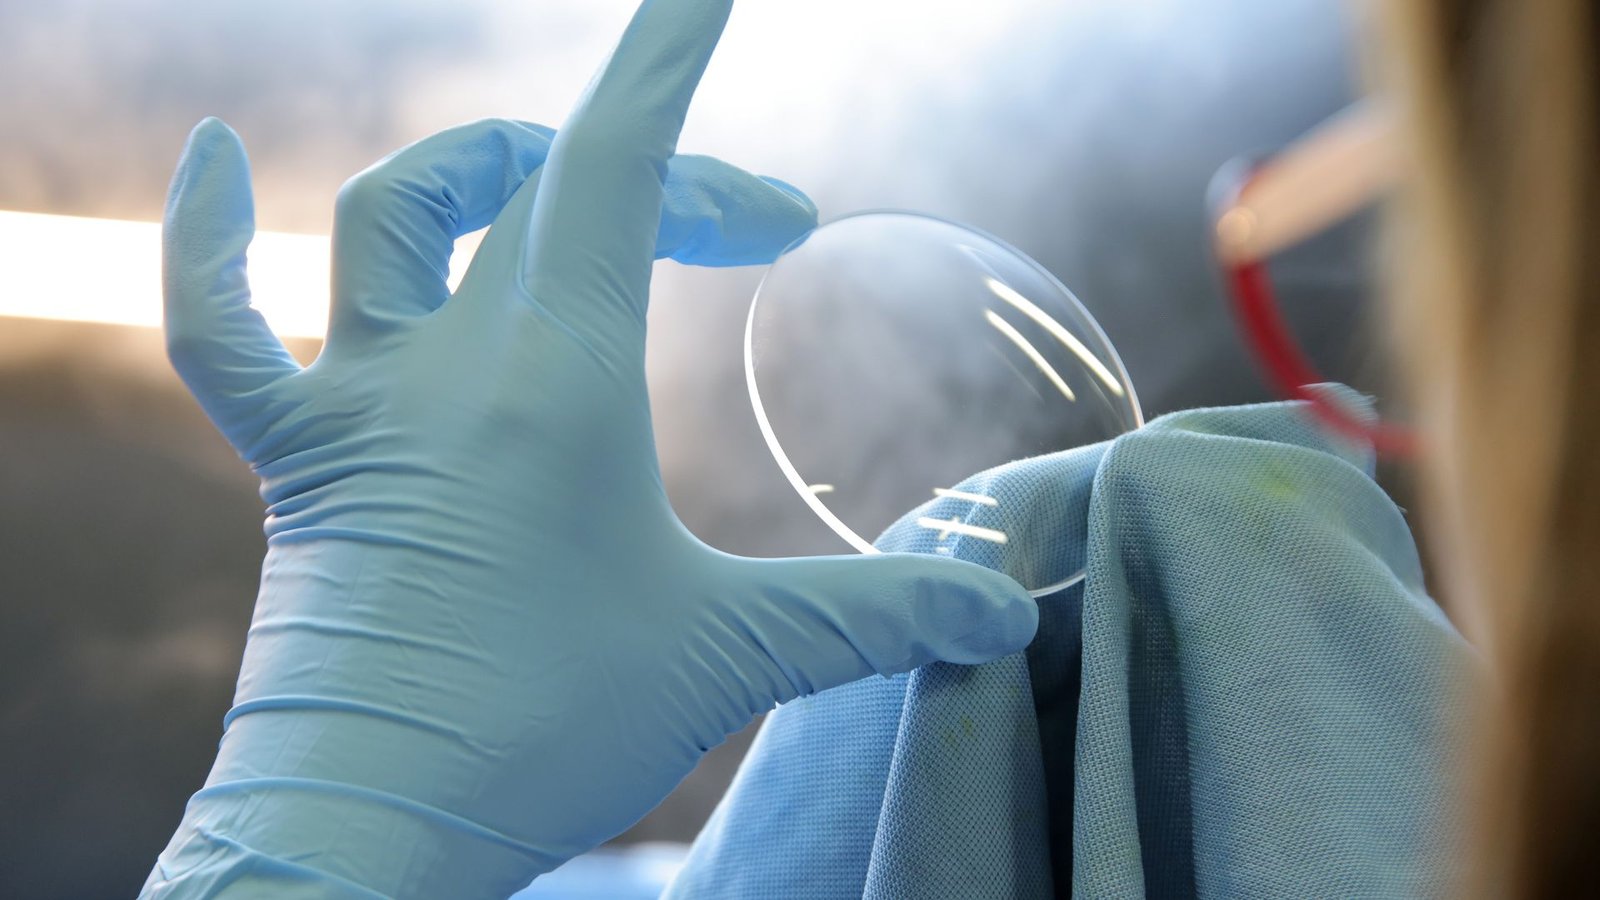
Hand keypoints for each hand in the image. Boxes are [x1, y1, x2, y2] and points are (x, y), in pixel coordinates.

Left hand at [141, 3, 1034, 897]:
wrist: (369, 827)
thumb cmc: (545, 726)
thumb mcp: (734, 654)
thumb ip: (878, 614)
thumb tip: (1005, 616)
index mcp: (558, 378)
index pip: (621, 163)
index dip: (667, 57)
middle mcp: (448, 364)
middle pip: (540, 181)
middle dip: (666, 166)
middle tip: (757, 222)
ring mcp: (359, 406)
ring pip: (391, 221)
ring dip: (481, 169)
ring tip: (555, 170)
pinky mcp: (300, 462)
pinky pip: (215, 325)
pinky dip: (205, 232)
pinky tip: (213, 155)